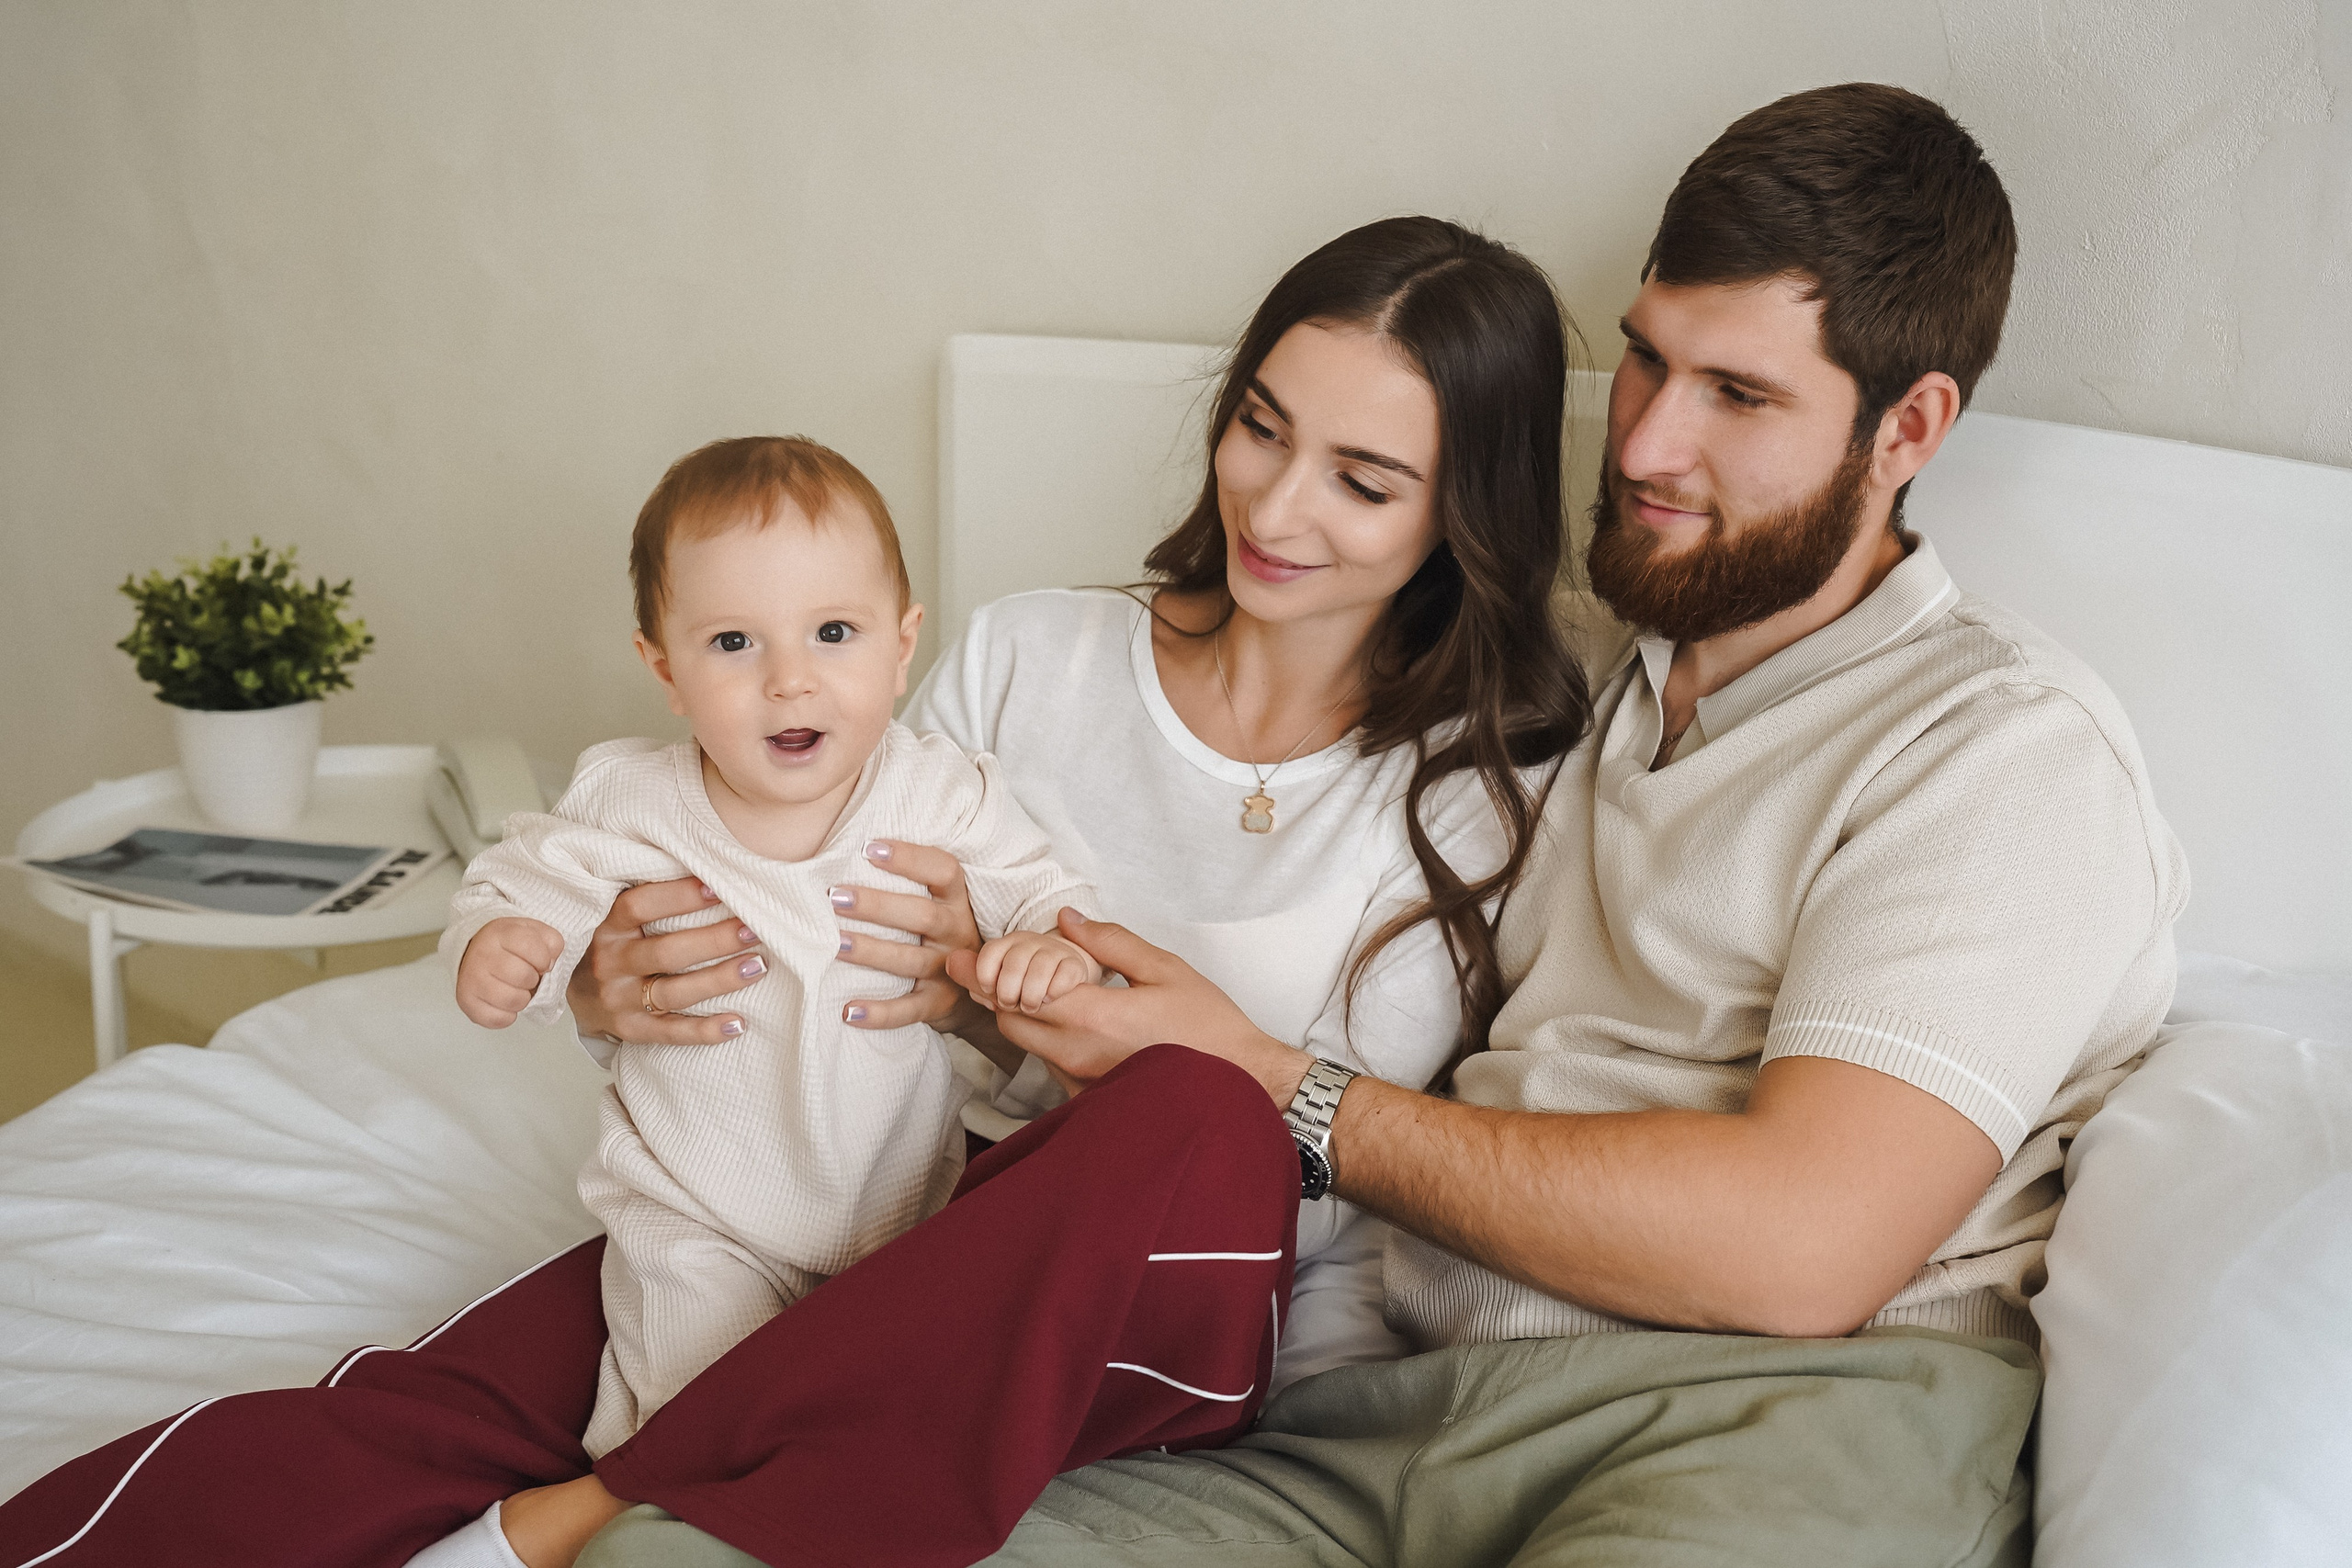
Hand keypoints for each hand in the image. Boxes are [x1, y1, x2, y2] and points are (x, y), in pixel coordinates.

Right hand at [456, 917, 564, 1028]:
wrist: (474, 954)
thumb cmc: (509, 946)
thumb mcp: (533, 933)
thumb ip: (552, 942)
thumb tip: (550, 964)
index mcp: (500, 933)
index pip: (531, 947)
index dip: (544, 959)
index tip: (541, 962)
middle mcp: (482, 954)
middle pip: (524, 976)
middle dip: (534, 980)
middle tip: (528, 977)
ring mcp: (471, 979)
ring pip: (513, 1000)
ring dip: (523, 999)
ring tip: (517, 989)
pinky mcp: (466, 1001)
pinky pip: (497, 1019)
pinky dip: (508, 1016)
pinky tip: (506, 1003)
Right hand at [564, 877, 766, 1045]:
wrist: (580, 997)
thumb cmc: (615, 945)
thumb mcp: (616, 917)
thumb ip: (650, 897)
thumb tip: (709, 868)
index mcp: (607, 927)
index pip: (638, 906)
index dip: (677, 896)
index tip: (718, 887)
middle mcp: (611, 963)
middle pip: (666, 952)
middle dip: (713, 940)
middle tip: (754, 929)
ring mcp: (619, 1000)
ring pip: (674, 992)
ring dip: (719, 980)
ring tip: (758, 967)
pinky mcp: (632, 1030)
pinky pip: (671, 1033)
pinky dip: (705, 1031)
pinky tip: (738, 1024)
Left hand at [833, 839, 986, 1033]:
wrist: (978, 989)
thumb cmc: (939, 933)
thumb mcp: (941, 903)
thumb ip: (911, 883)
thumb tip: (846, 852)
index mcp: (958, 901)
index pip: (943, 870)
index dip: (910, 858)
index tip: (868, 848)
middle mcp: (957, 933)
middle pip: (922, 915)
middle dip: (877, 905)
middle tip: (835, 896)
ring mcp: (949, 970)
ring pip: (910, 961)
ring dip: (871, 951)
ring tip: (833, 943)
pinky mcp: (938, 1004)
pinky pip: (908, 1010)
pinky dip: (879, 1013)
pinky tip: (849, 1011)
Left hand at [946, 908, 1310, 1103]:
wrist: (1241, 1083)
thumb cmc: (1209, 1025)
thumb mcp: (1164, 968)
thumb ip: (1109, 941)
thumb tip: (1066, 919)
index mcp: (1090, 1015)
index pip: (1014, 991)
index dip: (982, 971)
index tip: (957, 957)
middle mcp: (1076, 1052)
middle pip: (1010, 1020)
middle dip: (996, 992)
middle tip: (989, 966)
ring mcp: (1082, 1080)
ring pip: (1029, 1045)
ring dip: (1023, 1016)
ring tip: (1031, 988)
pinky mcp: (1092, 1097)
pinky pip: (1052, 1066)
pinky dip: (1048, 1041)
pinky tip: (1069, 1023)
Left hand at [971, 929, 1100, 1014]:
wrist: (1061, 976)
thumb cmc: (1023, 982)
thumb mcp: (996, 979)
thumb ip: (974, 976)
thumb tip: (951, 962)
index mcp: (1006, 945)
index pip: (989, 954)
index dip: (984, 978)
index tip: (989, 992)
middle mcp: (1029, 942)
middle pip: (1014, 964)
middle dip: (1008, 993)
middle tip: (1012, 1005)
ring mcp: (1054, 951)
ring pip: (1040, 970)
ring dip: (1031, 996)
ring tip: (1030, 1006)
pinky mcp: (1075, 964)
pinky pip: (1064, 976)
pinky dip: (1055, 992)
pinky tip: (1050, 998)